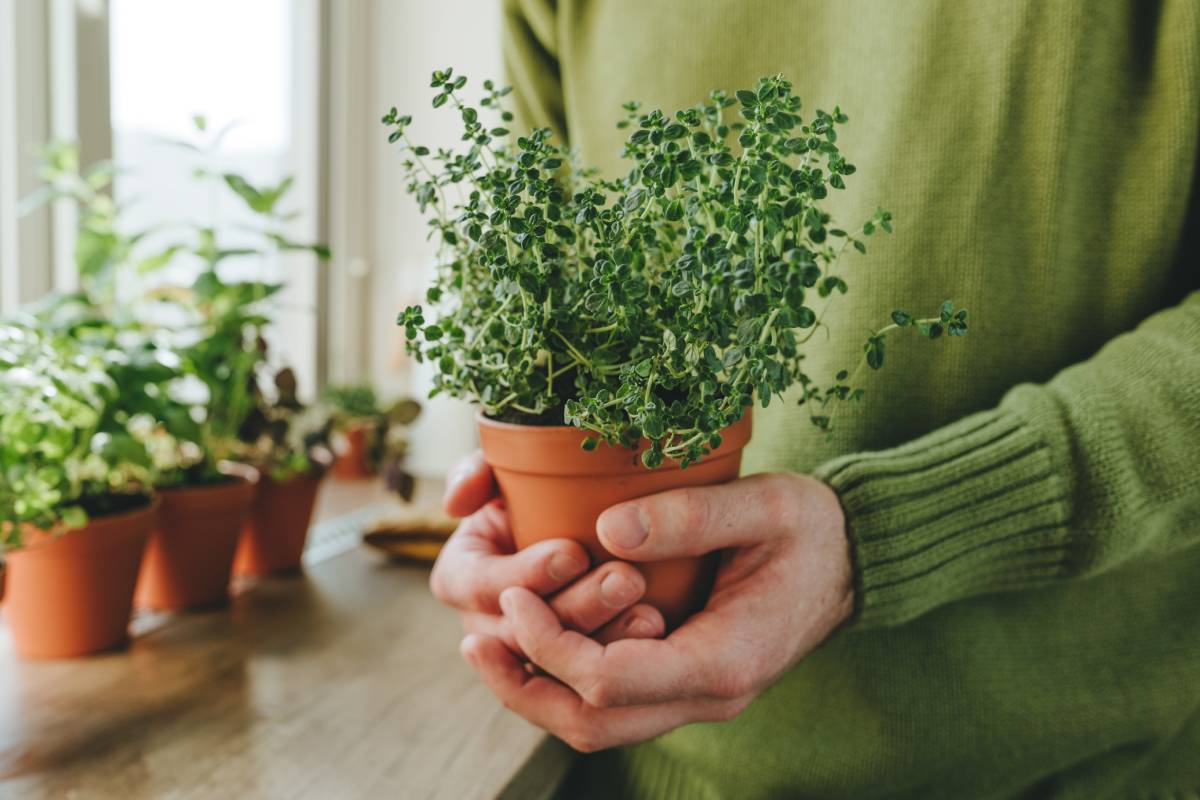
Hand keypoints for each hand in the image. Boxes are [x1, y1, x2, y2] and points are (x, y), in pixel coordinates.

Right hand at [431, 453, 666, 655]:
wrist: (605, 518)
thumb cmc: (548, 487)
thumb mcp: (508, 470)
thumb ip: (479, 472)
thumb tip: (455, 504)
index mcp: (462, 574)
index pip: (475, 586)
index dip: (522, 574)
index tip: (573, 553)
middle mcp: (487, 621)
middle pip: (520, 635)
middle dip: (574, 611)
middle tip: (627, 580)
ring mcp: (528, 651)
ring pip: (557, 668)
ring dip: (604, 640)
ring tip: (651, 615)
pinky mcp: (570, 670)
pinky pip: (589, 680)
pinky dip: (623, 661)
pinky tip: (658, 631)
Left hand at [460, 472, 853, 751]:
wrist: (850, 561)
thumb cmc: (811, 529)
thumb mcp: (766, 504)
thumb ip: (691, 517)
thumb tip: (606, 532)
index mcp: (725, 659)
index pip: (611, 681)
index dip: (550, 644)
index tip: (513, 593)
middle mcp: (708, 694)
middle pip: (592, 725)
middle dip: (524, 688)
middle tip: (472, 640)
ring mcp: (695, 695)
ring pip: (596, 726)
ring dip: (535, 692)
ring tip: (484, 643)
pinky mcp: (683, 679)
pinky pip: (611, 703)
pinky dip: (563, 681)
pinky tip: (532, 639)